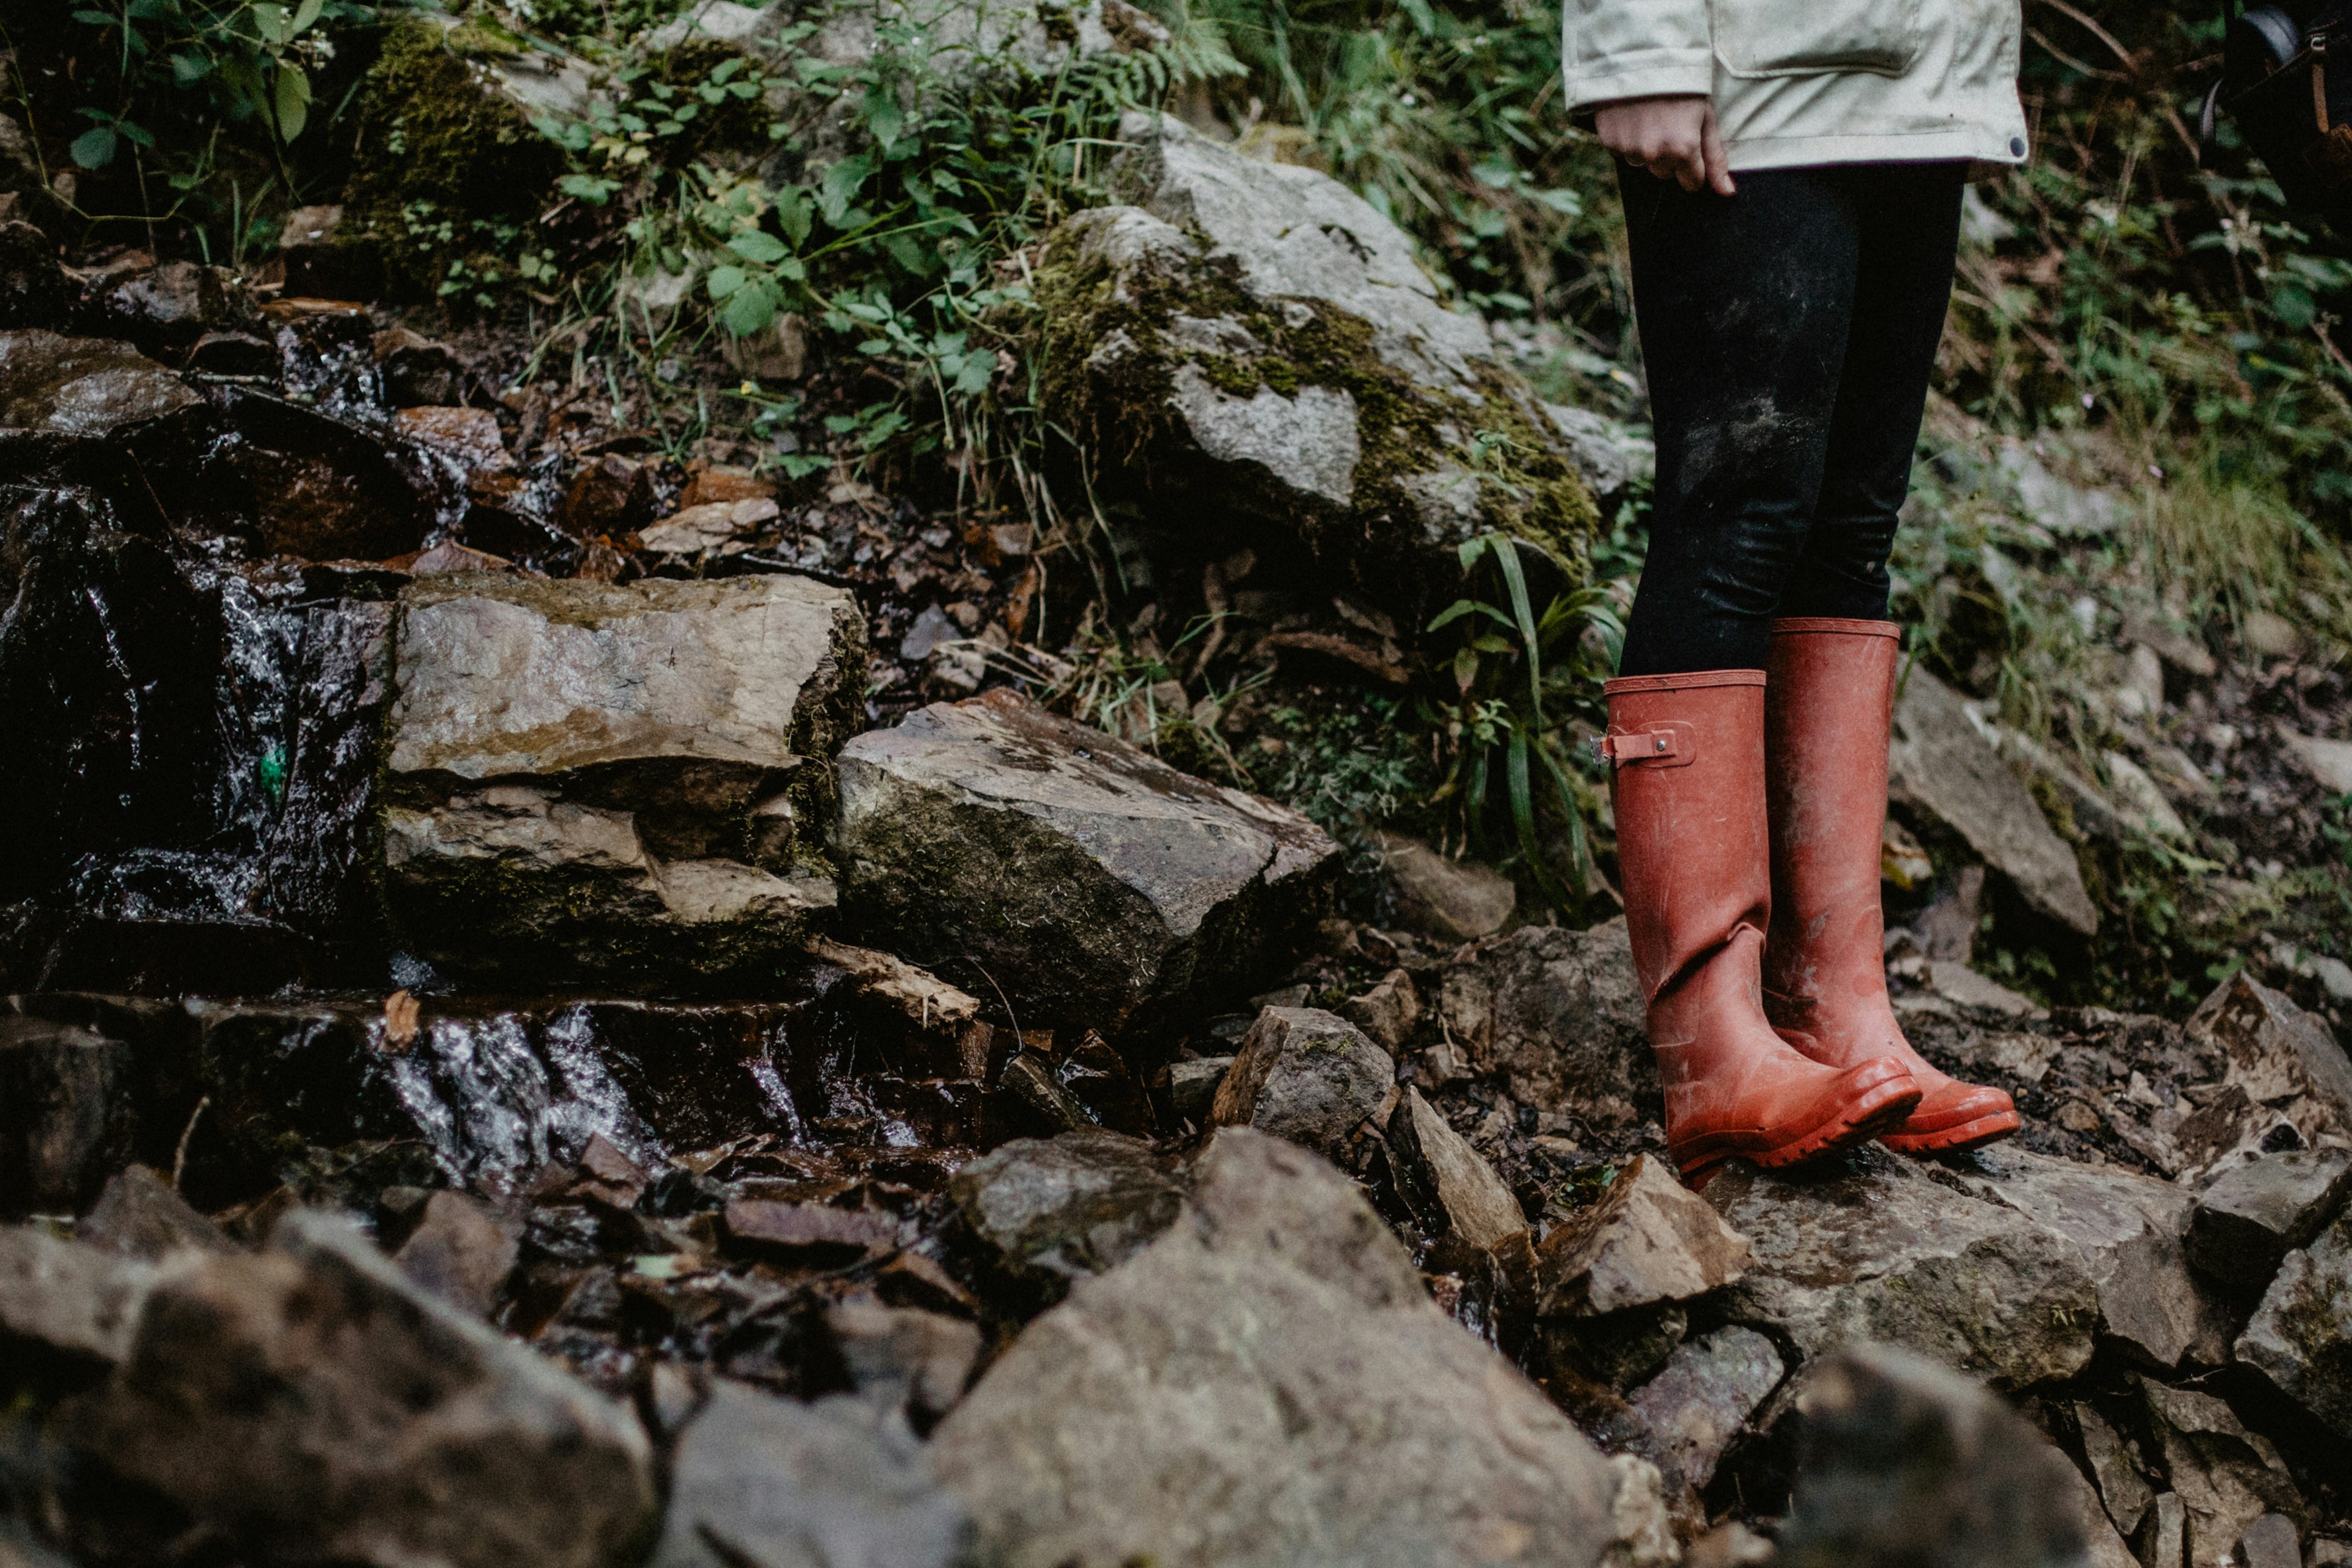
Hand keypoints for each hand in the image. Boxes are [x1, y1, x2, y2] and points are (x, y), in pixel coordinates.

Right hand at [1595, 95, 1735, 196]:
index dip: (1693, 166)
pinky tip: (1632, 118)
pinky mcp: (1610, 143)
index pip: (1691, 183)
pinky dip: (1627, 140)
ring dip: (1646, 148)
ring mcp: (1630, 150)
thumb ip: (1715, 158)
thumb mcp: (1705, 117)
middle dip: (1668, 156)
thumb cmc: (1682, 86)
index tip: (1689, 144)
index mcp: (1683, 149)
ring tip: (1648, 117)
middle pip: (1665, 174)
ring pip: (1642, 164)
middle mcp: (1655, 155)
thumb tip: (1727, 193)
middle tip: (1668, 124)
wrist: (1642, 58)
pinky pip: (1623, 153)